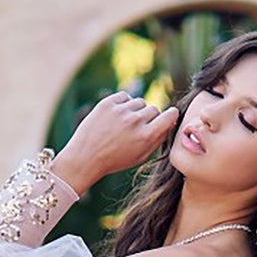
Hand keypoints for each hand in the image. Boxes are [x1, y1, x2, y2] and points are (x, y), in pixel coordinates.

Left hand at [53, 91, 179, 192]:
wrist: (86, 157)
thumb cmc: (115, 160)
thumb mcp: (140, 156)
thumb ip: (157, 140)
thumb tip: (170, 123)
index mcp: (146, 136)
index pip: (170, 116)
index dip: (171, 115)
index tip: (169, 116)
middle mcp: (136, 121)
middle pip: (154, 109)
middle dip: (149, 117)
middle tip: (138, 128)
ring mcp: (121, 110)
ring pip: (139, 102)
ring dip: (136, 110)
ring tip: (125, 124)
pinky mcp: (108, 102)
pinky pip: (125, 97)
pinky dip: (123, 104)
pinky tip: (116, 117)